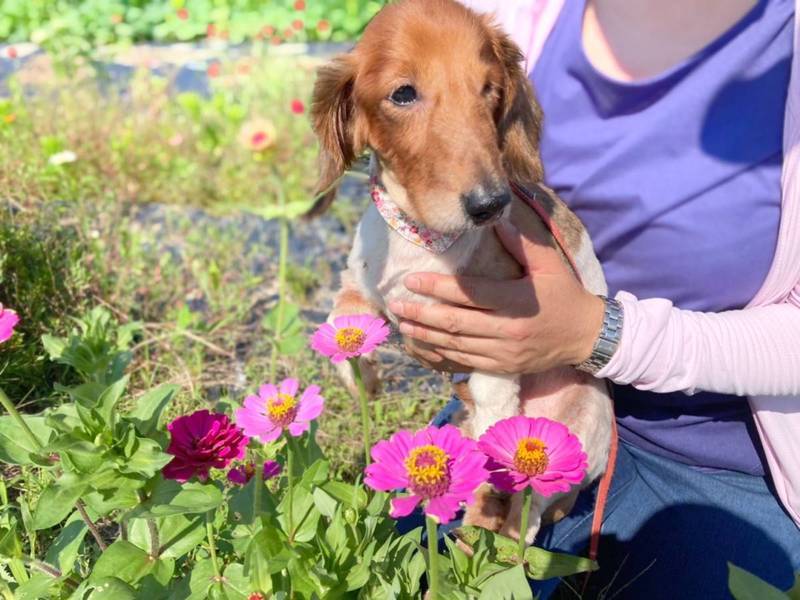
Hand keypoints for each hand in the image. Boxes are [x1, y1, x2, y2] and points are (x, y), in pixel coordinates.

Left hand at [388, 220, 604, 374]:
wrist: (586, 337)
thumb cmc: (565, 295)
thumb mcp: (550, 264)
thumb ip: (522, 242)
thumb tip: (496, 218)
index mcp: (517, 302)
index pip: (469, 294)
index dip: (437, 288)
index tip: (411, 280)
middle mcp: (507, 330)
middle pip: (454, 323)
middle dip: (420, 314)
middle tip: (395, 304)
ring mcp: (504, 353)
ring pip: (455, 345)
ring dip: (425, 335)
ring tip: (401, 323)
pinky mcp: (503, 367)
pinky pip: (465, 361)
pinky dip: (441, 352)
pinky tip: (424, 344)